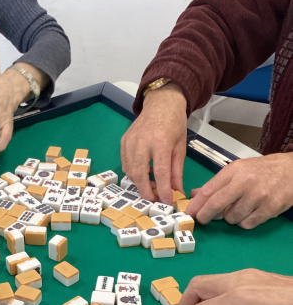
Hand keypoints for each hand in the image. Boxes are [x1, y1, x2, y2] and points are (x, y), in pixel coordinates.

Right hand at [121, 83, 186, 203]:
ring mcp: (130, 141)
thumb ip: (177, 171)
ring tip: (152, 184)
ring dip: (140, 183)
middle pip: (140, 174)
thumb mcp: (180, 147)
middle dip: (146, 191)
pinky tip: (144, 172)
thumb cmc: (174, 124)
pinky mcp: (124, 142)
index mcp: (161, 141)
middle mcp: (143, 141)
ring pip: (130, 171)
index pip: (160, 171)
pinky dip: (133, 173)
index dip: (162, 189)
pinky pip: (125, 164)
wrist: (161, 102)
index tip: (166, 201)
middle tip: (155, 199)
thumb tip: (177, 191)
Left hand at [185, 153, 292, 228]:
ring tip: (240, 208)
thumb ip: (216, 184)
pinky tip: (251, 212)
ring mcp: (258, 196)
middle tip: (202, 220)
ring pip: (231, 218)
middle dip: (205, 215)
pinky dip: (245, 222)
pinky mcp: (269, 209)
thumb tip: (194, 195)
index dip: (196, 205)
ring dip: (231, 217)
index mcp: (235, 171)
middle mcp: (245, 182)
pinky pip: (247, 224)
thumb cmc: (263, 171)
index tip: (188, 213)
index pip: (209, 190)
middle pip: (216, 204)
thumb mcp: (238, 170)